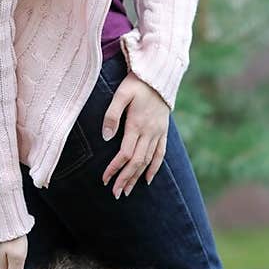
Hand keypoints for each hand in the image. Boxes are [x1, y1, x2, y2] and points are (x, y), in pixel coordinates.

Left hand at [101, 73, 169, 198]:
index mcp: (137, 124)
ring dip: (137, 177)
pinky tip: (148, 179)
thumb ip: (112, 115)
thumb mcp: (121, 94)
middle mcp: (149, 132)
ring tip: (127, 191)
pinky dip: (155, 168)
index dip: (114, 168)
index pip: (125, 154)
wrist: (160, 75)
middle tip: (115, 194)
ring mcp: (158, 133)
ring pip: (148, 161)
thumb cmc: (137, 82)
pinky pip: (161, 154)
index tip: (104, 179)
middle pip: (136, 162)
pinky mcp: (163, 131)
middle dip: (125, 179)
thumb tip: (106, 137)